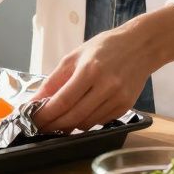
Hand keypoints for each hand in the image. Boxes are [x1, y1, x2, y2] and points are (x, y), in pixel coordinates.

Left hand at [32, 4, 173, 131]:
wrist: (142, 46)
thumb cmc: (105, 47)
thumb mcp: (75, 56)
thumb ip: (54, 80)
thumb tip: (35, 100)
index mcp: (90, 70)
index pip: (63, 100)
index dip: (45, 114)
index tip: (31, 120)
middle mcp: (106, 86)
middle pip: (73, 116)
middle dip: (53, 125)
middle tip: (39, 127)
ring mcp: (118, 99)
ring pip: (86, 123)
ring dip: (68, 126)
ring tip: (55, 122)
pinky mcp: (125, 107)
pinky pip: (99, 122)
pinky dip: (85, 122)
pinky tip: (77, 117)